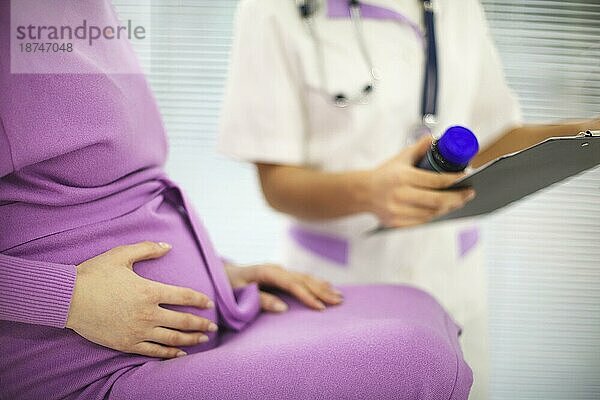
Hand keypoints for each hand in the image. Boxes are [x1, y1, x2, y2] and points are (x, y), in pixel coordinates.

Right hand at [66, 241, 216, 358]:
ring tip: (202, 340)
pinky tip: (179, 354)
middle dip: (201, 324)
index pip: (184, 296)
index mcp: (149, 291)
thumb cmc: (94, 274)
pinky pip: (153, 351)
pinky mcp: (126, 343)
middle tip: (213, 327)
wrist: (68, 299)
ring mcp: (137, 331)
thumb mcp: (121, 255)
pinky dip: (169, 353)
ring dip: (190, 340)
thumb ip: (147, 249)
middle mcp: (148, 313)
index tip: (209, 303)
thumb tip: (168, 246)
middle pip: (183, 321)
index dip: (199, 300)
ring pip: (172, 338)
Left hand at [224, 263, 342, 311]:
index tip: (321, 308)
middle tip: (339, 302)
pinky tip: (327, 286)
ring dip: (322, 286)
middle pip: (303, 279)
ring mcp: (279, 270)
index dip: (307, 296)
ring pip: (305, 277)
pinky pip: (301, 278)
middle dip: (322, 291)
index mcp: (267, 272)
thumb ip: (260, 300)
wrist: (220, 274)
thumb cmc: (226, 286)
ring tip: (339, 296)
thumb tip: (283, 308)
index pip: (292, 284)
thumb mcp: (238, 295)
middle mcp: (276, 268)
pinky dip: (316, 283)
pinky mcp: (279, 274)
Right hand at [367, 136, 475, 227]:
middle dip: (457, 197)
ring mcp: (398, 211)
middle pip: (438, 200)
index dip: (454, 180)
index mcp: (403, 177)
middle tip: (469, 193)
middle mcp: (400, 195)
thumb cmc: (385, 174)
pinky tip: (443, 209)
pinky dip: (435, 215)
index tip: (466, 177)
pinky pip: (423, 221)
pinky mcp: (397, 223)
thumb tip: (436, 138)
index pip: (436, 181)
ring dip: (448, 207)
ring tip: (459, 200)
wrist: (363, 193)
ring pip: (432, 213)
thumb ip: (419, 148)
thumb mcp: (400, 158)